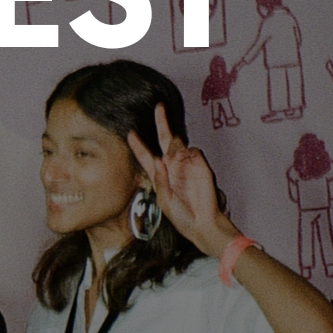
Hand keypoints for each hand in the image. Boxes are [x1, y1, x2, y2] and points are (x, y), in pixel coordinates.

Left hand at [126, 103, 234, 256]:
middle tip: (159, 108)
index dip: (138, 145)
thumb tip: (158, 160)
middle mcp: (172, 167)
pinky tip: (184, 164)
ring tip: (173, 161)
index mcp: (159, 175)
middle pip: (165, 140)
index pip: (146, 156)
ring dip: (174, 148)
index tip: (130, 133)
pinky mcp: (201, 166)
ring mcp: (187, 165)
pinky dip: (188, 154)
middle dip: (162, 123)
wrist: (202, 223)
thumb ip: (160, 180)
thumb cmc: (181, 216)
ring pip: (179, 145)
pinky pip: (193, 151)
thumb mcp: (163, 201)